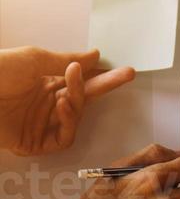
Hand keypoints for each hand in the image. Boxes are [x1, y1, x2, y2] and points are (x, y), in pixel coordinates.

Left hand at [0, 46, 134, 155]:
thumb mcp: (35, 59)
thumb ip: (67, 60)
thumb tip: (93, 55)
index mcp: (45, 81)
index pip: (81, 80)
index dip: (103, 76)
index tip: (124, 71)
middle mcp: (45, 103)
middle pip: (83, 99)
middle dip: (104, 87)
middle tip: (122, 76)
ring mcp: (41, 123)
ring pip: (75, 118)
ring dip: (78, 104)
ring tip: (69, 92)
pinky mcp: (35, 143)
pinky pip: (63, 139)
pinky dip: (68, 123)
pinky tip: (63, 106)